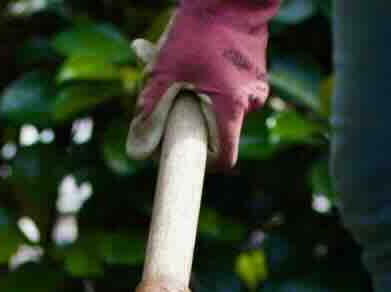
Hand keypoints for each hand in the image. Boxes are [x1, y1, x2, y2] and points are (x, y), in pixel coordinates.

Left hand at [126, 0, 279, 170]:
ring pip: (213, 101)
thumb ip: (149, 116)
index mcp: (233, 110)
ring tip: (156, 58)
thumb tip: (136, 154)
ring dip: (183, 88)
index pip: (223, 159)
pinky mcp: (252, 66)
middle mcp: (250, 101)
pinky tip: (174, 50)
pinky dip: (197, 73)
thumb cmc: (198, 31)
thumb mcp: (163, 75)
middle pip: (212, 127)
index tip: (173, 147)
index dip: (197, 162)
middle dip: (180, 113)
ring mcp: (254, 83)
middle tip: (154, 89)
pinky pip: (222, 81)